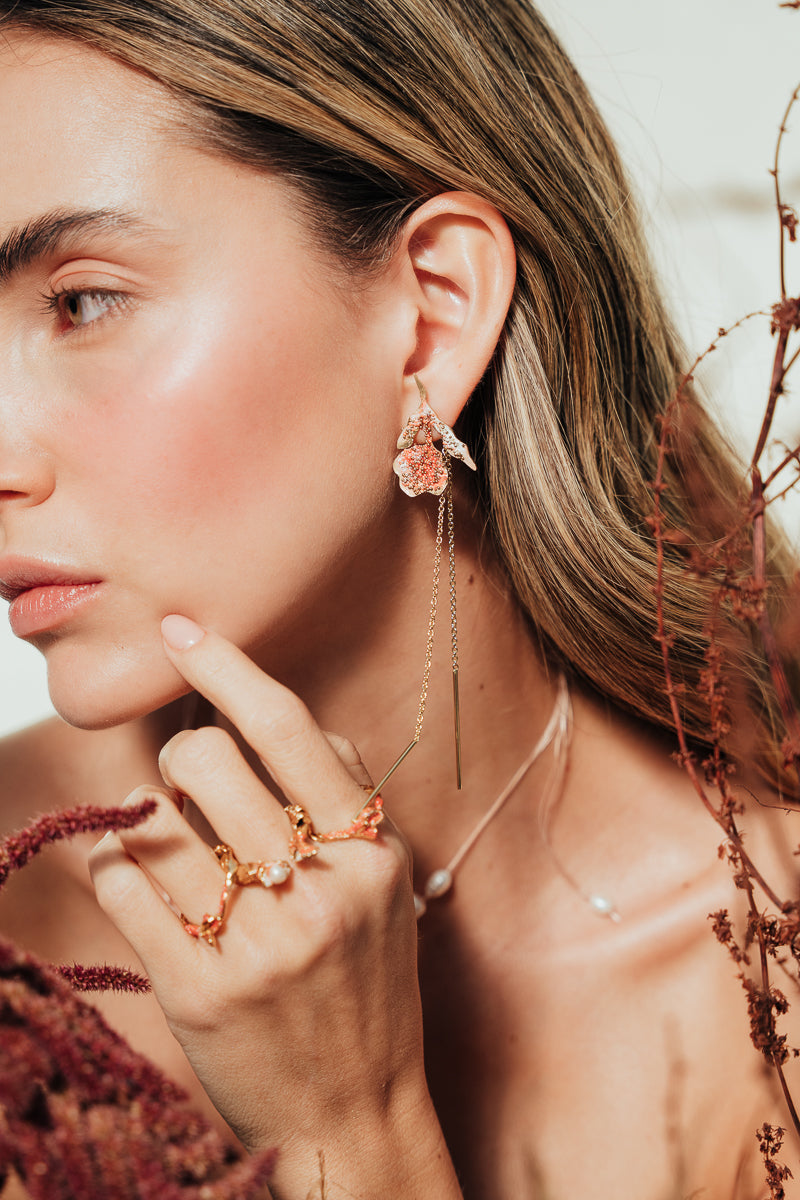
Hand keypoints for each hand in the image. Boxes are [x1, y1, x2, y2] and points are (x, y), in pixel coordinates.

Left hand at [89, 616, 454, 1197]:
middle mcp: (316, 891)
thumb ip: (349, 798)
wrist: (352, 1113)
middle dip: (182, 754)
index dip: (229, 664)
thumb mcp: (390, 885)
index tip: (182, 630)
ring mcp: (255, 944)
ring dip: (149, 814)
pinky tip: (145, 884)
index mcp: (370, 853)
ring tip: (172, 840)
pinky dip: (120, 866)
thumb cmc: (367, 986)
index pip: (289, 726)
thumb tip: (282, 717)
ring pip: (153, 816)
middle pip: (206, 757)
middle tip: (191, 782)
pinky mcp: (197, 991)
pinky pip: (123, 883)